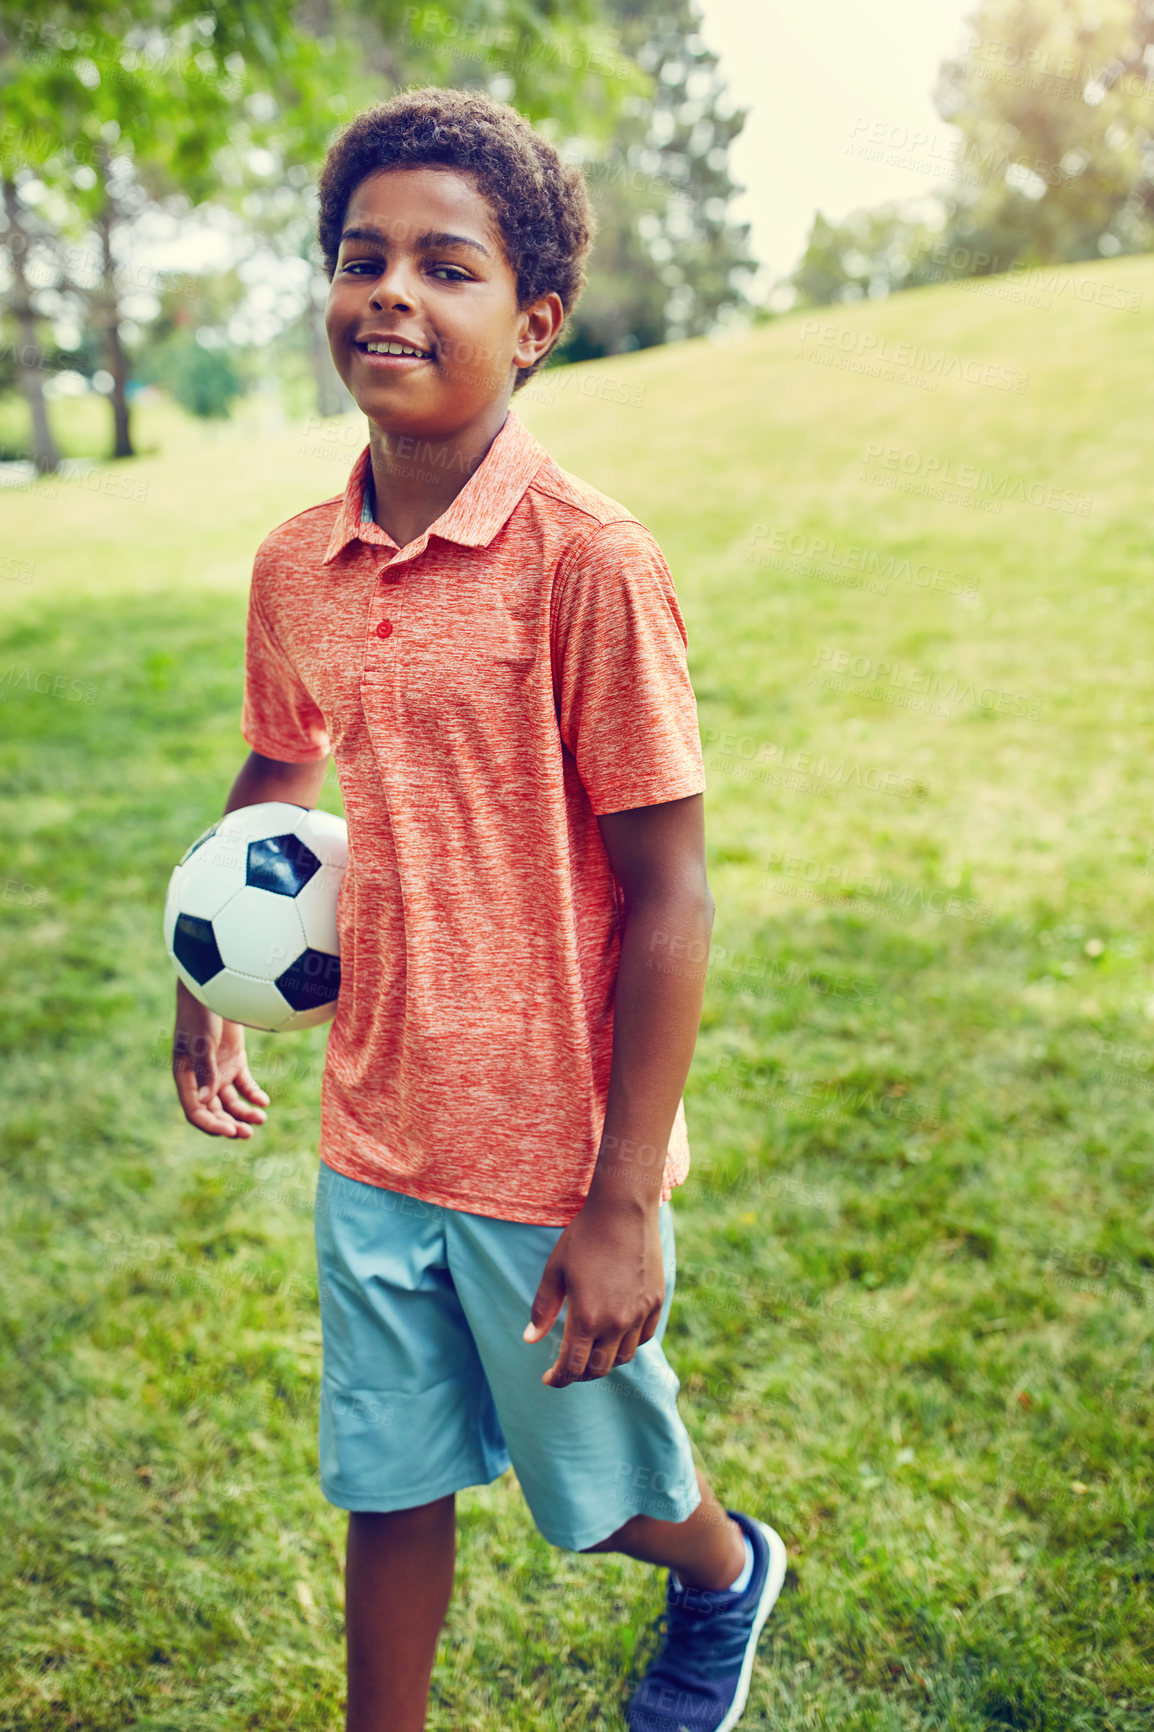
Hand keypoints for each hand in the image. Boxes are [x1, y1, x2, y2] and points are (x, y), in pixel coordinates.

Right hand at [172, 980, 268, 1137]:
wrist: (216, 985)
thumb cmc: (202, 1011)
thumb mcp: (203, 1042)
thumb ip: (206, 1071)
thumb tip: (205, 1102)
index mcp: (185, 1075)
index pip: (195, 1110)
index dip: (211, 1125)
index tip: (230, 1131)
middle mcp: (201, 1077)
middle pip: (214, 1110)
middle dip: (230, 1124)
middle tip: (248, 1133)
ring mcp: (218, 1069)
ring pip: (231, 1102)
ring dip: (244, 1113)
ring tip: (261, 1119)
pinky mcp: (235, 1060)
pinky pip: (245, 1085)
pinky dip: (254, 1094)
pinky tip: (264, 1101)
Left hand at [522, 1199, 664, 1387]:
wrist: (623, 1210)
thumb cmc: (584, 1237)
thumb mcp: (555, 1271)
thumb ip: (543, 1308)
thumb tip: (530, 1339)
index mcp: (586, 1318)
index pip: (572, 1367)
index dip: (558, 1378)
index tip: (549, 1379)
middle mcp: (616, 1322)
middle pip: (598, 1369)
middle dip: (579, 1374)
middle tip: (567, 1367)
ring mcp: (640, 1314)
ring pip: (623, 1357)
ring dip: (604, 1362)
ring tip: (591, 1352)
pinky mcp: (656, 1302)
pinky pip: (643, 1337)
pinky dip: (628, 1344)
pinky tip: (616, 1335)